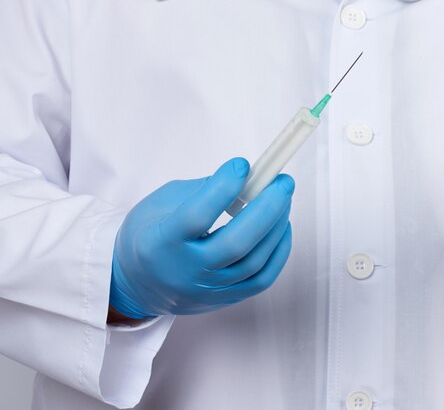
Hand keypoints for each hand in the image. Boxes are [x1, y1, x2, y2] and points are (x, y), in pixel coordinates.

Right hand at [109, 157, 293, 318]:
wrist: (138, 284)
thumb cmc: (151, 235)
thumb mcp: (161, 203)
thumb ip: (201, 191)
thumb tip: (245, 179)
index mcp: (161, 243)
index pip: (196, 216)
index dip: (223, 188)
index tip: (242, 165)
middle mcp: (185, 271)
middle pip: (235, 244)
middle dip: (266, 209)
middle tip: (282, 182)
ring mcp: (207, 289)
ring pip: (254, 262)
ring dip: (276, 226)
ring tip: (283, 199)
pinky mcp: (225, 299)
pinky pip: (262, 279)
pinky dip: (278, 251)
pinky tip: (281, 227)